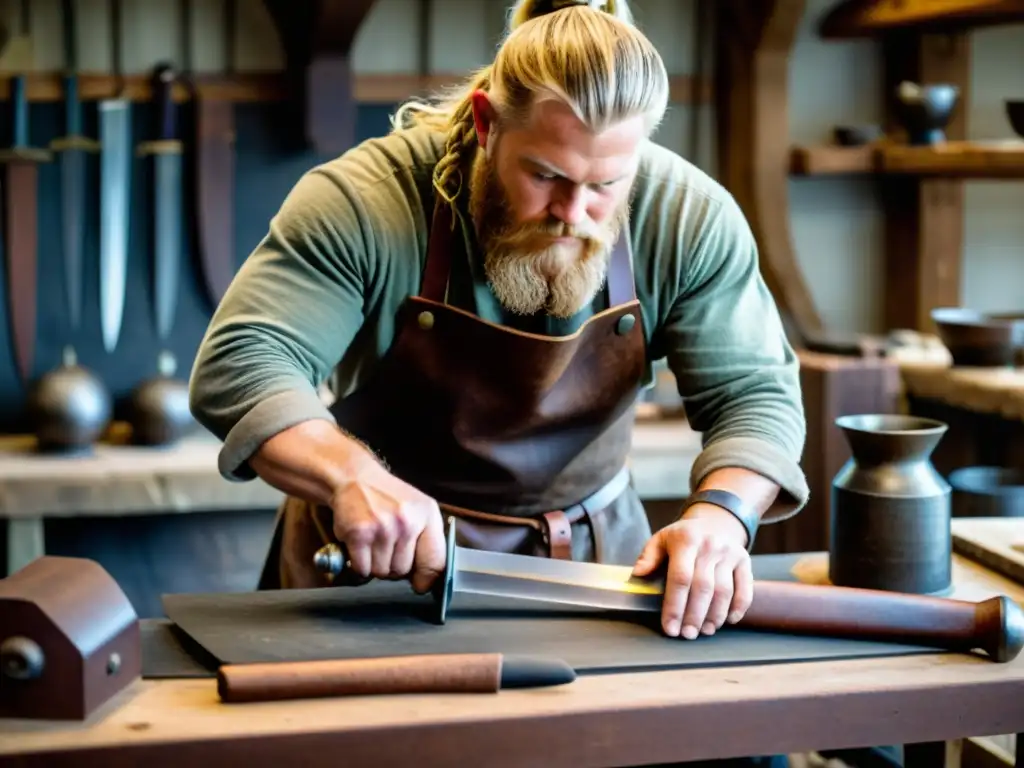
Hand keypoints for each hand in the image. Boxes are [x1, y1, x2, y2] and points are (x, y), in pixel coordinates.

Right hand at [329, 453, 446, 594]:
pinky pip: (362, 569)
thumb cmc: (388, 498)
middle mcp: (407, 522)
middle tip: (385, 547)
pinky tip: (359, 546)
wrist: (355, 478)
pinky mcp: (359, 533)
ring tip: (372, 543)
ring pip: (381, 572)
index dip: (426, 579)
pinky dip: (358, 564)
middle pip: (402, 570)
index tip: (420, 584)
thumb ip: (428, 540)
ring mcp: (383, 528)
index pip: (435, 562)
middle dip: (392, 565)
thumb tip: (428, 580)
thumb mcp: (418, 509)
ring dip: (374, 564)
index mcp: (427, 515)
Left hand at [631, 504, 753, 638]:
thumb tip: (637, 574)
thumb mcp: (661, 539)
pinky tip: (728, 621)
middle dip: (694, 615)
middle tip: (687, 634)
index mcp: (686, 540)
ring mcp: (730, 553)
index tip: (670, 627)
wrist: (715, 522)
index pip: (680, 577)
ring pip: (724, 591)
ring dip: (714, 615)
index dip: (674, 606)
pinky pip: (745, 588)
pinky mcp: (744, 560)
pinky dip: (738, 607)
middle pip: (703, 587)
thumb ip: (649, 556)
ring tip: (704, 631)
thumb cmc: (683, 537)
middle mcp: (710, 546)